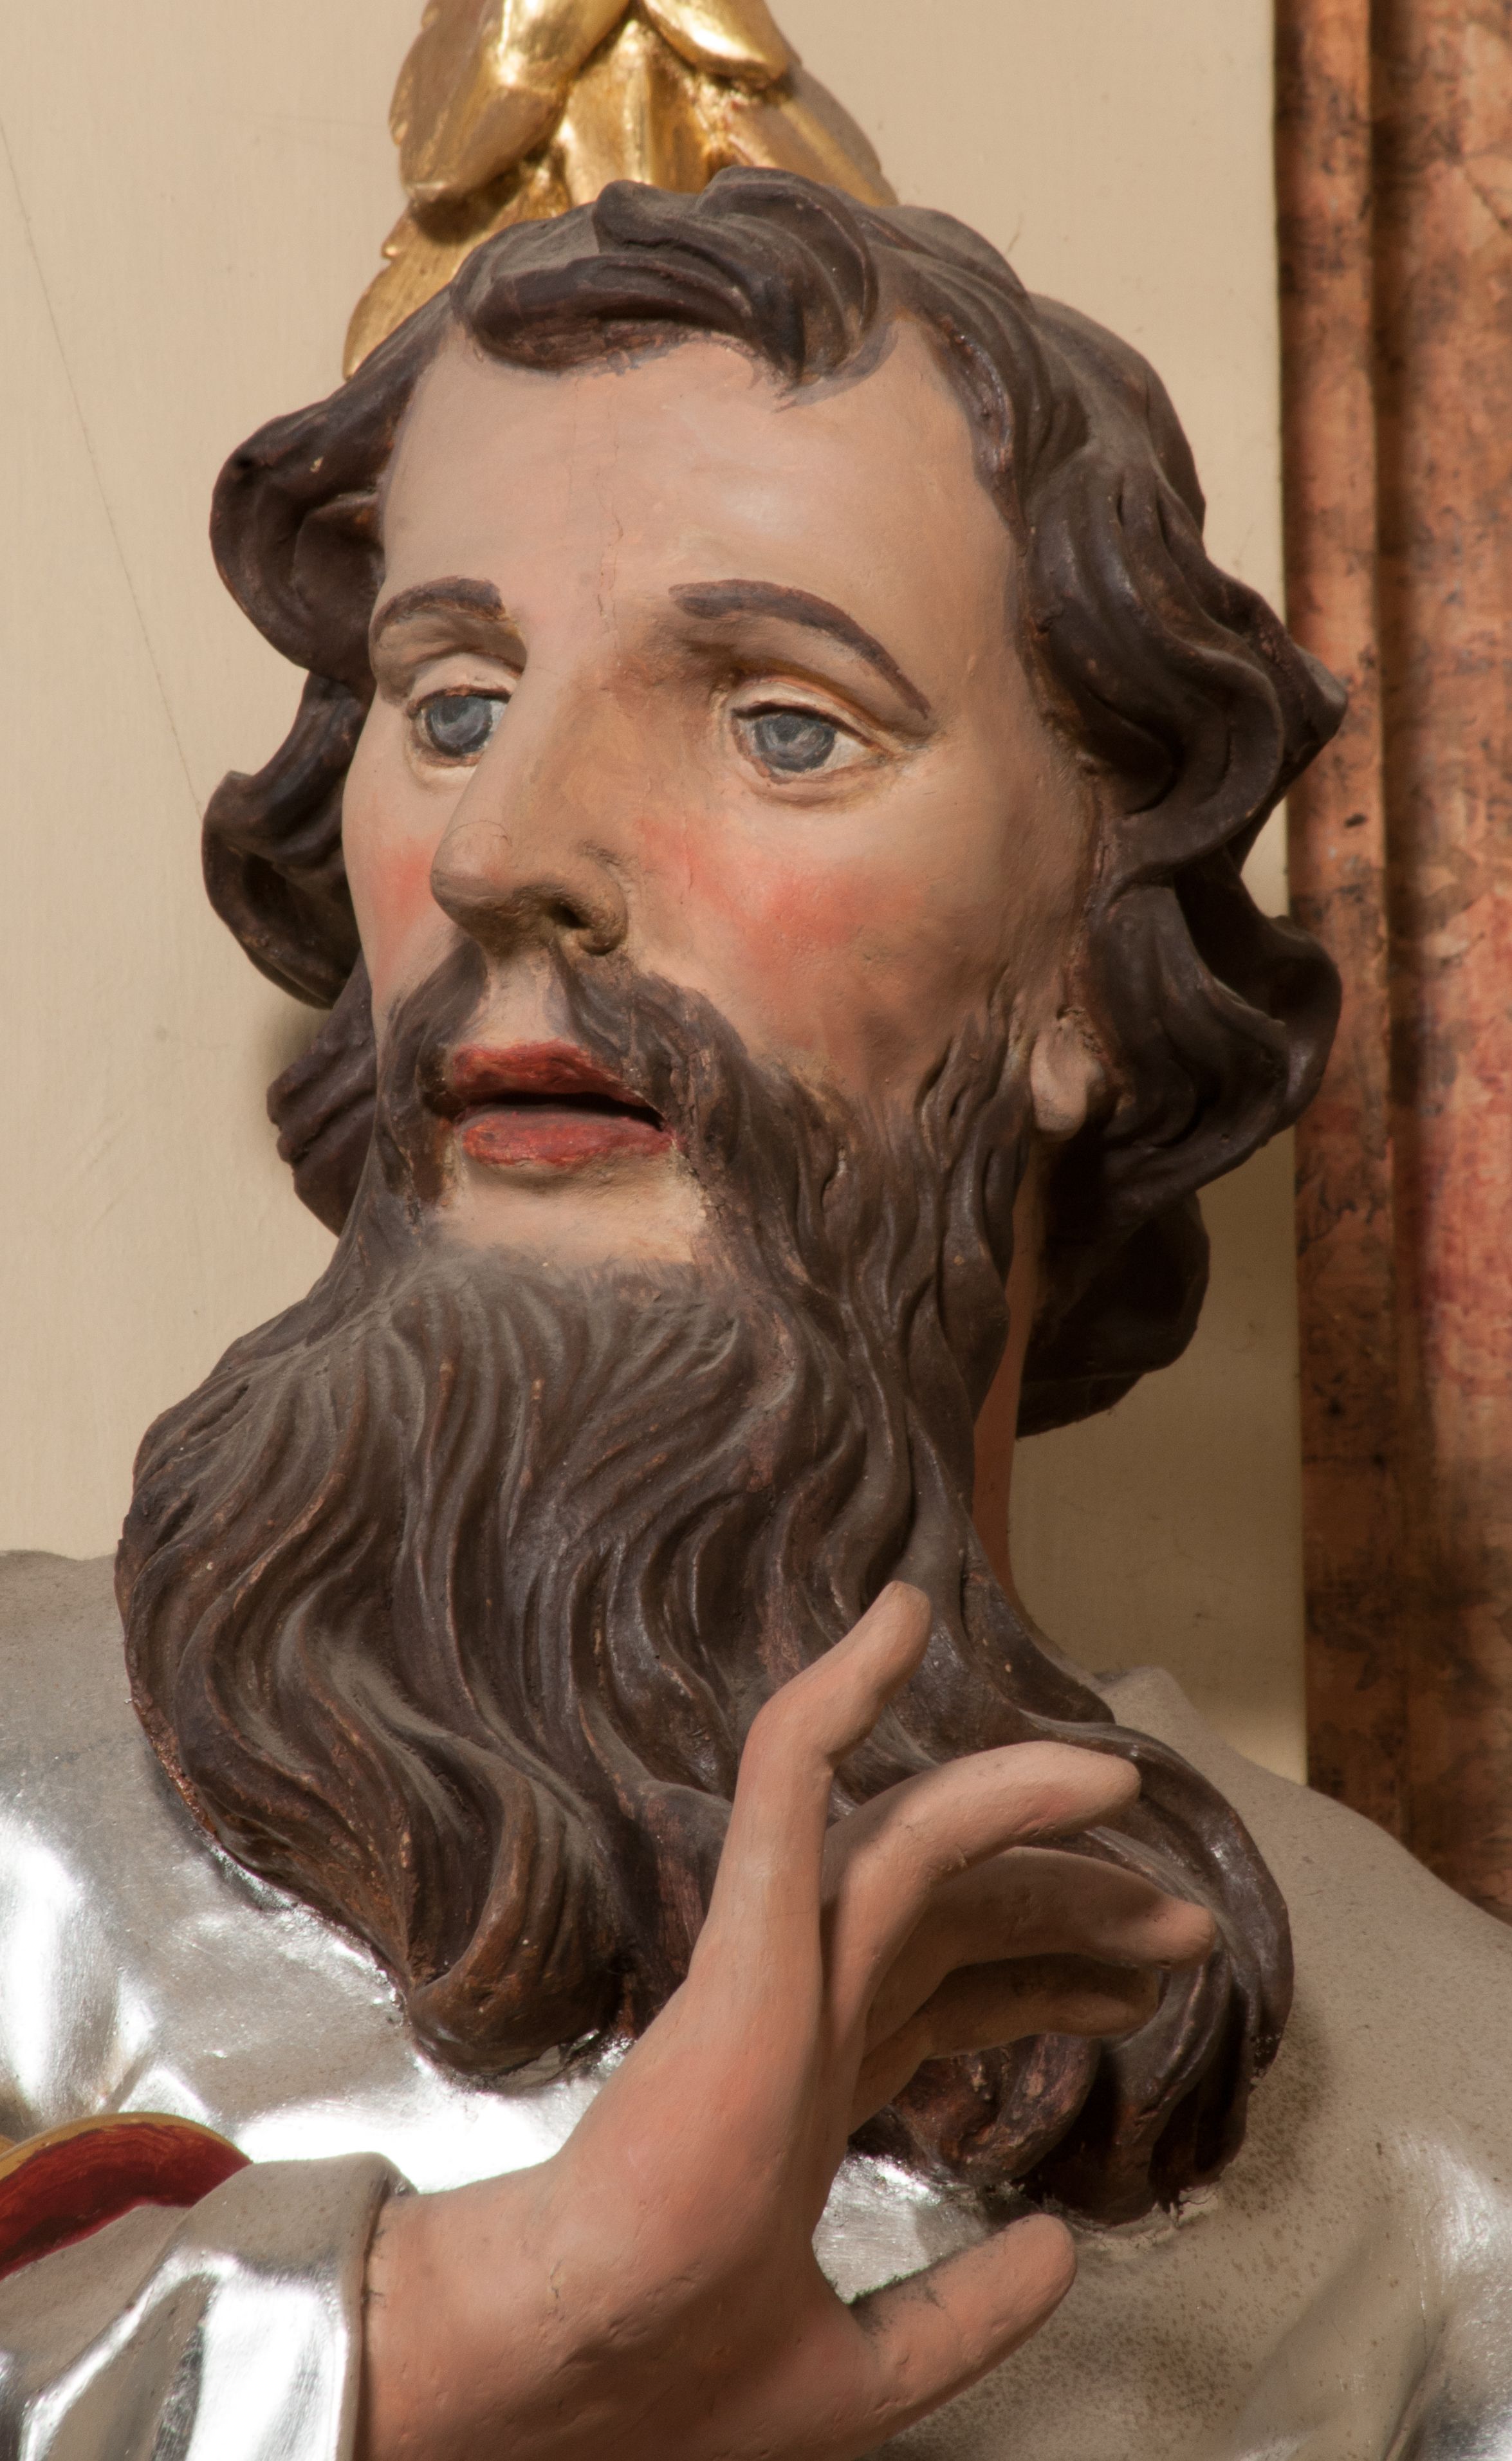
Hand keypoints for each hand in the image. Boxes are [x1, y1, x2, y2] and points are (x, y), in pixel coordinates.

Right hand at [360, 1584, 1213, 2458]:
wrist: (591, 2372)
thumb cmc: (677, 2383)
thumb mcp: (865, 2367)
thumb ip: (966, 2311)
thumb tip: (1068, 2250)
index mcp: (815, 2087)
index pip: (952, 1995)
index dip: (1054, 1980)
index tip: (1146, 1989)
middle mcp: (801, 2006)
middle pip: (957, 1913)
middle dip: (1077, 1905)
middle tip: (1187, 1918)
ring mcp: (775, 1962)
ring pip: (910, 1836)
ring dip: (1018, 1798)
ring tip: (1118, 1783)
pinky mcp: (746, 1935)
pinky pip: (791, 1779)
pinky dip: (835, 1696)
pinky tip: (893, 1624)